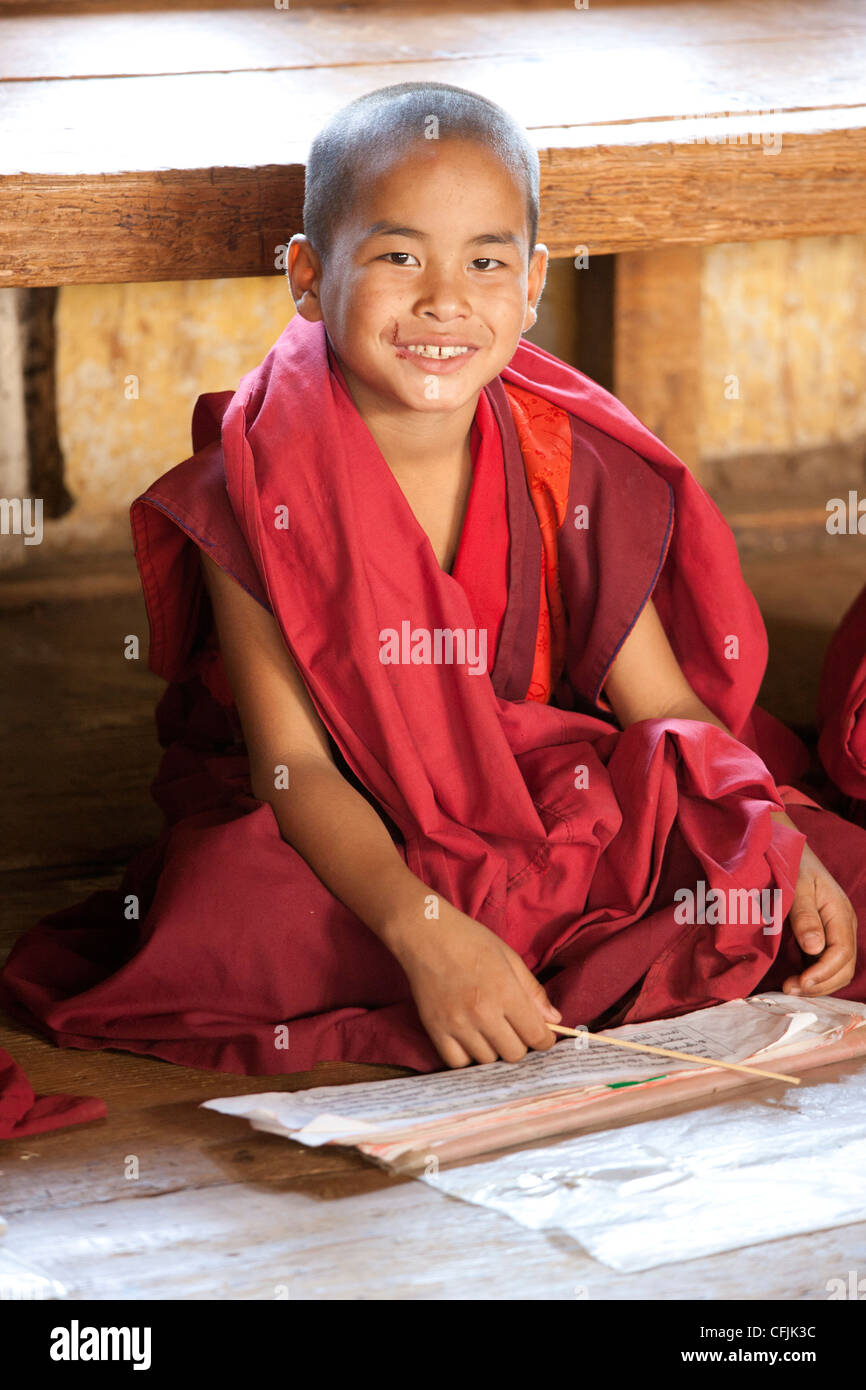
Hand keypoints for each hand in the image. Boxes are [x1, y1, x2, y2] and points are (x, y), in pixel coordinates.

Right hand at [391, 902, 560, 1067]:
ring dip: (493, 1049)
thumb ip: (533, 991)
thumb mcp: (509, 958)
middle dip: (520, 1044)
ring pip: (488, 1060)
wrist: (425, 934)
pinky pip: (458, 1062)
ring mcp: (457, 1024)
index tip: (542, 1035)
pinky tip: (469, 1039)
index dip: (545, 1039)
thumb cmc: (470, 940)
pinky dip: (467, 1055)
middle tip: (513, 1029)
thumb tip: (554, 1019)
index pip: (536, 1036)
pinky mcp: (435, 1030)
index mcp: (505, 992)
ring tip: (489, 1030)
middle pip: (514, 1054)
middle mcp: (483, 1013)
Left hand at [782, 841, 857, 996]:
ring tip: (790, 988)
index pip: (842, 954)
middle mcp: (843, 927)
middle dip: (820, 985)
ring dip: (817, 985)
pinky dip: (813, 977)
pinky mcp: (823, 936)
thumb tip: (815, 948)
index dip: (823, 973)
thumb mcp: (797, 888)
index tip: (799, 983)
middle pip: (844, 968)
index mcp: (841, 914)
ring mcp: (835, 933)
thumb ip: (805, 917)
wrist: (789, 852)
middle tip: (789, 990)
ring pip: (837, 970)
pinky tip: (795, 979)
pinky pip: (825, 964)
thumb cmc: (792, 866)